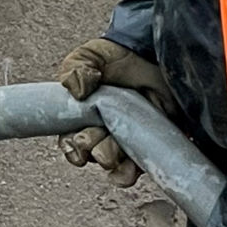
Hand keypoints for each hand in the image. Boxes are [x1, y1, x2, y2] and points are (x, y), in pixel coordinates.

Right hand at [56, 37, 175, 188]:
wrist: (155, 53)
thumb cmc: (118, 57)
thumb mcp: (90, 56)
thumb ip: (76, 68)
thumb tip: (78, 90)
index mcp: (82, 117)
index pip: (70, 141)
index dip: (70, 147)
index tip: (75, 144)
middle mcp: (103, 132)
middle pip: (92, 153)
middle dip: (91, 149)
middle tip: (95, 138)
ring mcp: (127, 139)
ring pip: (114, 163)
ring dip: (110, 162)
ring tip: (112, 156)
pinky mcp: (150, 142)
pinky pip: (138, 166)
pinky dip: (130, 172)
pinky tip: (129, 170)